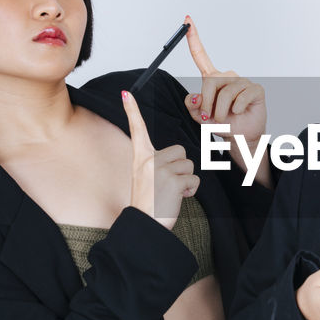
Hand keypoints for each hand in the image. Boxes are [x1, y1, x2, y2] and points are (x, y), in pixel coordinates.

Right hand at [122, 89, 197, 229]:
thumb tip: (177, 157)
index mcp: (140, 158)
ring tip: (171, 193)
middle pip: (180, 151)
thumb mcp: (146, 178)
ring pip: (189, 165)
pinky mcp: (173, 181)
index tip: (125, 94)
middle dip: (181, 167)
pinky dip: (191, 190)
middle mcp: (149, 160)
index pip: (137, 130)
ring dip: (186, 180)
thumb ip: (156, 164)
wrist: (144, 225)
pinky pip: (194, 179)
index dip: (132, 111)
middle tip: (168, 184)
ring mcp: (161, 169)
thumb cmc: (148, 204)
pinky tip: (178, 198)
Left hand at [182, 15, 266, 145]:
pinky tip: (239, 112)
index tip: (187, 20)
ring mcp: (242, 81)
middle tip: (208, 117)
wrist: (242, 136)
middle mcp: (227, 76)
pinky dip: (236, 110)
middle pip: (210, 81)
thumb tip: (193, 98)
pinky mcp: (255, 89)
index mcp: (212, 79)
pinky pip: (240, 98)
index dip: (193, 38)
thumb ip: (193, 107)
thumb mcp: (201, 118)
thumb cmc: (223, 124)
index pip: (201, 56)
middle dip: (206, 103)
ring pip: (225, 93)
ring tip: (226, 118)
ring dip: (221, 112)